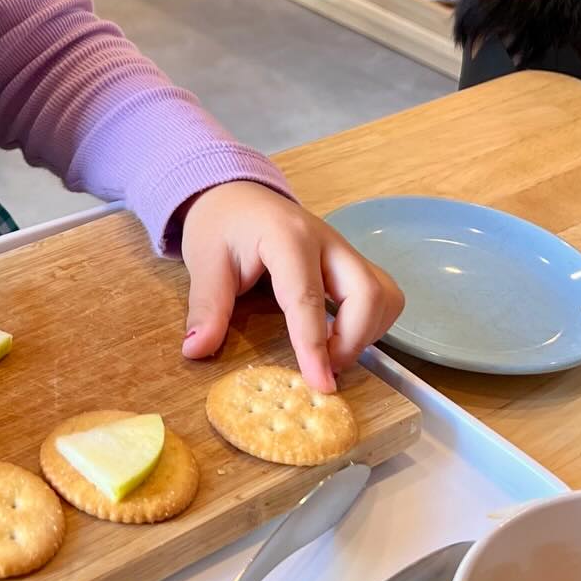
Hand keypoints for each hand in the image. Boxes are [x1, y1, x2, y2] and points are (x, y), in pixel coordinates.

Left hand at [179, 183, 402, 391]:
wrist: (237, 195)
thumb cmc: (221, 226)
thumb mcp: (205, 263)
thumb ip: (207, 307)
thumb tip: (196, 349)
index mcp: (286, 237)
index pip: (308, 298)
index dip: (315, 346)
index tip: (321, 385)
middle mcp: (326, 240)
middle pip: (368, 293)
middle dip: (353, 341)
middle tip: (323, 367)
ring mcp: (344, 248)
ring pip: (384, 294)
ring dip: (367, 332)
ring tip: (331, 351)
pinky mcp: (351, 260)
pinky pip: (382, 292)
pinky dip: (371, 321)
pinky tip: (341, 333)